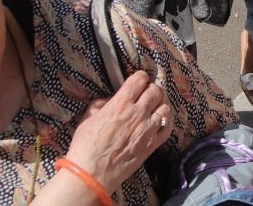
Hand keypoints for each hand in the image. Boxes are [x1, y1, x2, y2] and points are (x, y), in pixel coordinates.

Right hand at [64, 71, 174, 192]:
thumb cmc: (85, 147)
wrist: (91, 173)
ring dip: (160, 105)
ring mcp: (148, 128)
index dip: (139, 77)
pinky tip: (158, 122)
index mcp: (121, 104)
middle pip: (156, 90)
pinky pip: (168, 127)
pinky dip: (165, 122)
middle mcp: (138, 113)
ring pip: (165, 107)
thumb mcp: (87, 119)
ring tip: (153, 108)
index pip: (140, 79)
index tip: (137, 81)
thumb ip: (100, 104)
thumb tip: (109, 100)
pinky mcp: (152, 144)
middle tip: (145, 94)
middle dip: (151, 89)